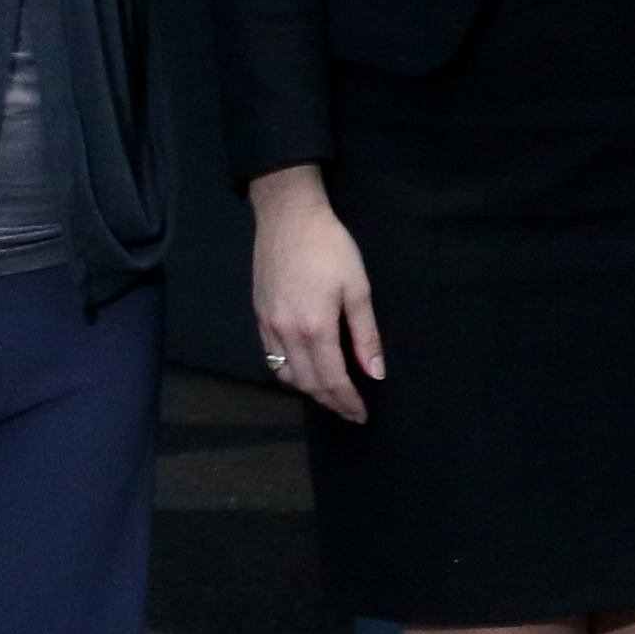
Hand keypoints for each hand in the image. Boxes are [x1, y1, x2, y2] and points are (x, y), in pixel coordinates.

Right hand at [249, 163, 381, 421]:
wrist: (288, 218)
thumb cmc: (331, 248)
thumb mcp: (358, 289)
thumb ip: (366, 335)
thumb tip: (376, 373)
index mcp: (315, 328)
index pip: (332, 379)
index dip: (347, 401)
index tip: (361, 415)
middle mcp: (286, 333)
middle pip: (308, 383)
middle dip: (330, 401)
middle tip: (350, 412)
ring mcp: (268, 326)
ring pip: (286, 374)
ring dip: (309, 390)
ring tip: (331, 395)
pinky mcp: (259, 316)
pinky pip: (271, 358)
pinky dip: (289, 372)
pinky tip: (304, 371)